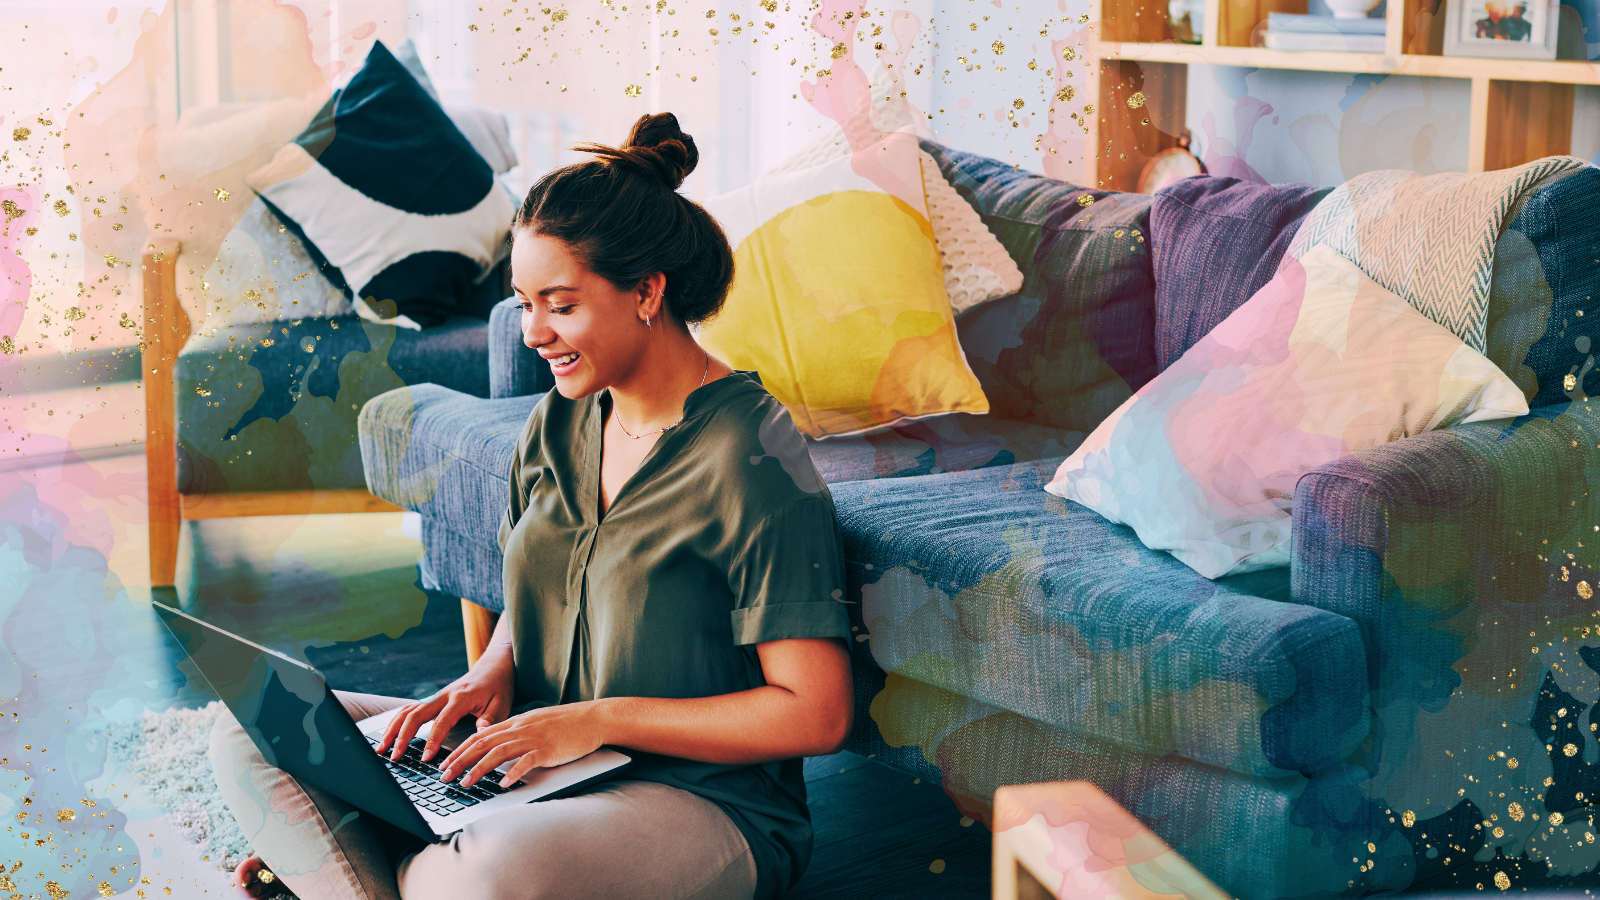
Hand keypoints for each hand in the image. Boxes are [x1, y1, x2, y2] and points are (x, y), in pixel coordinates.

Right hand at [376, 658, 514, 763]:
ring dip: (392, 729)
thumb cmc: (499, 687)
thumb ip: (491, 718)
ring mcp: (435, 697)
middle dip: (402, 736)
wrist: (493, 667)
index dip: (432, 740)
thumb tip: (480, 731)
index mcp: (461, 698)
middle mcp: (443, 696)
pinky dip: (396, 722)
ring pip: (407, 711)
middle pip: (415, 714)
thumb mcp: (503, 703)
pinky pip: (409, 709)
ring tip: (381, 749)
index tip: (425, 757)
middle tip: (394, 756)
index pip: (442, 721)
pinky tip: (387, 735)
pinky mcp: (432, 700)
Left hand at [437, 700, 606, 788]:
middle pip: (482, 744)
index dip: (459, 750)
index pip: (479, 736)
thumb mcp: (534, 723)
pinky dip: (512, 773)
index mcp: (515, 722)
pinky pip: (526, 761)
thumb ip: (514, 733)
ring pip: (498, 753)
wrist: (592, 718)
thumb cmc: (566, 723)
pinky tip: (502, 784)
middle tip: (444, 776)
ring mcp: (533, 738)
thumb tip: (494, 744)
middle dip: (460, 760)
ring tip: (465, 783)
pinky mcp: (547, 749)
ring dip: (478, 769)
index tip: (445, 763)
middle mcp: (520, 729)